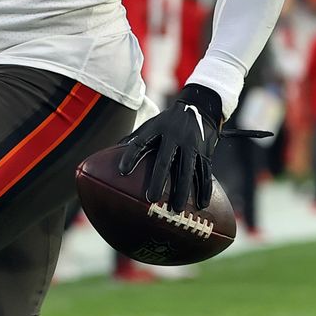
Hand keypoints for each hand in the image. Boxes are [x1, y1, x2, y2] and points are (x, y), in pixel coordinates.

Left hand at [115, 85, 226, 212]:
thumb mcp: (152, 123)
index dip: (131, 155)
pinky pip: (205, 173)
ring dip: (183, 190)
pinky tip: (201, 205)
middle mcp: (175, 136)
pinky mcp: (205, 152)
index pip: (141, 142)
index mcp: (158, 129)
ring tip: (178, 209)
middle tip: (151, 198)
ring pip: (187, 170)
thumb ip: (135, 138)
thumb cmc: (169, 120)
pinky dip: (204, 189)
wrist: (201, 106)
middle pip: (165, 160)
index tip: (122, 171)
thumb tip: (110, 154)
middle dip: (158, 180)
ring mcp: (192, 145)